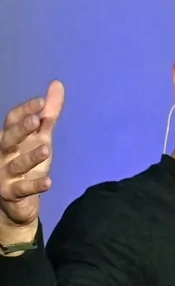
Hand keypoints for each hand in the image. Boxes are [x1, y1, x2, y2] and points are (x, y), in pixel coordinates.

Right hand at [0, 81, 64, 239]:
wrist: (17, 201)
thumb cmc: (27, 163)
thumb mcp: (41, 137)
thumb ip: (49, 114)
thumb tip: (57, 84)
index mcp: (9, 138)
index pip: (11, 120)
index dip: (25, 110)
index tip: (41, 101)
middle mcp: (3, 154)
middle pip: (8, 139)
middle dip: (21, 129)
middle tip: (38, 120)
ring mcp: (4, 174)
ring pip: (15, 164)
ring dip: (30, 157)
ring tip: (46, 149)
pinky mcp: (10, 193)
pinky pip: (22, 188)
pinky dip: (34, 185)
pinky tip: (49, 182)